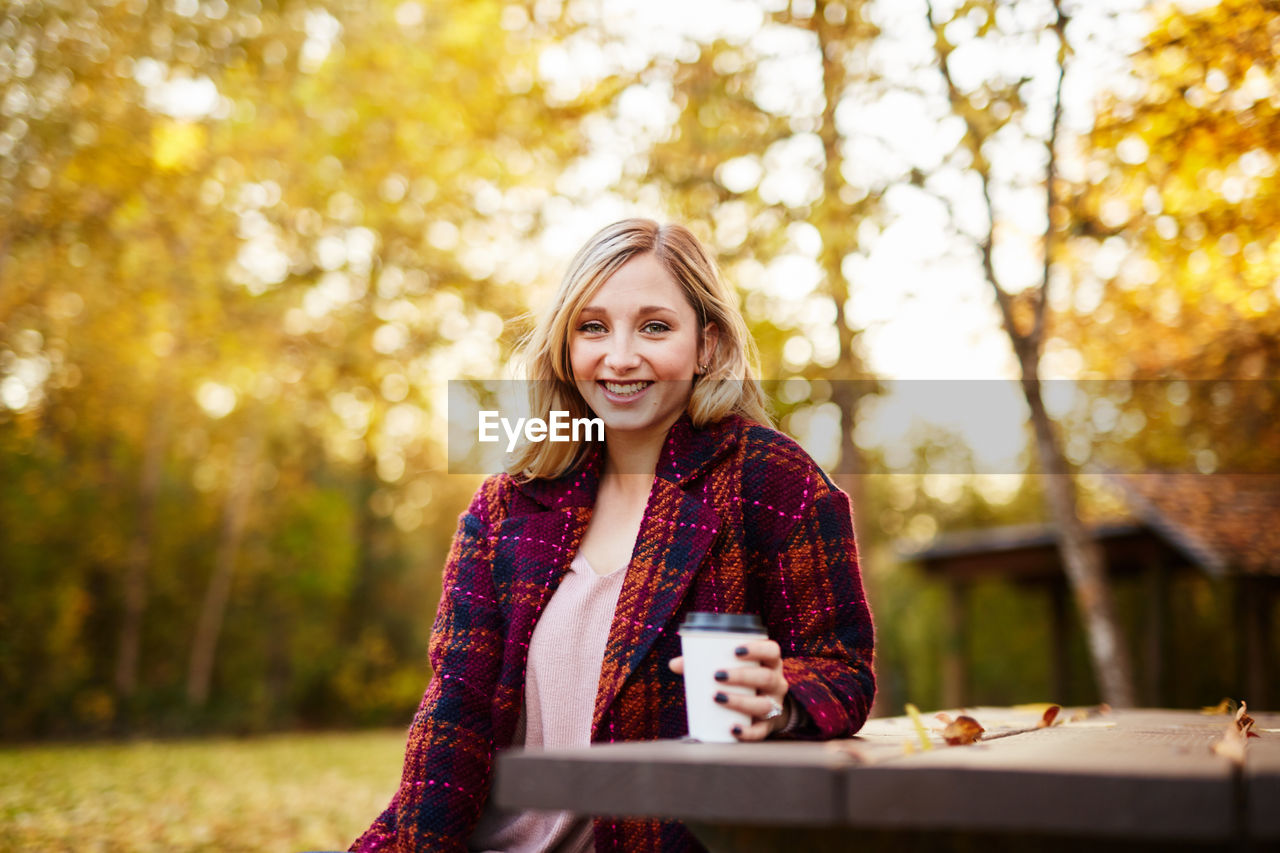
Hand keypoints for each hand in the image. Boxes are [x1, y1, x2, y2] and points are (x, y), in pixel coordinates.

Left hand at [669, 639, 790, 740]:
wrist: (761, 711)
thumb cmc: (740, 682)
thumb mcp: (730, 668)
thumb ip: (702, 664)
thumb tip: (674, 664)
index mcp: (769, 663)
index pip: (772, 650)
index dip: (757, 649)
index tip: (736, 651)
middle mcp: (777, 683)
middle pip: (766, 677)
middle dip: (741, 676)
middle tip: (717, 675)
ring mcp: (775, 705)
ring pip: (764, 704)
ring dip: (740, 701)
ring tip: (717, 697)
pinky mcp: (768, 726)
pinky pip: (761, 731)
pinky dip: (747, 732)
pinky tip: (732, 728)